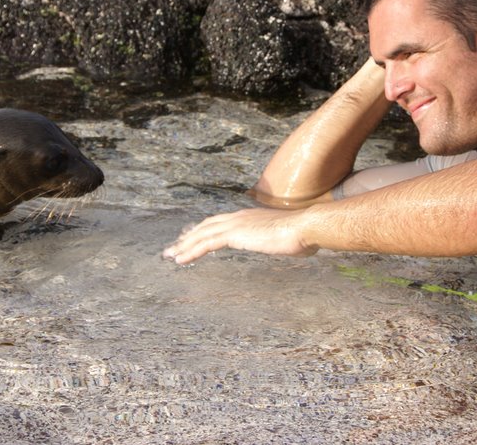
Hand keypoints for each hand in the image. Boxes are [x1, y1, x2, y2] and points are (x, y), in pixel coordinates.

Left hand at [162, 207, 318, 264]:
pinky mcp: (234, 234)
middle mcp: (239, 217)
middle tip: (174, 247)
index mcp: (249, 217)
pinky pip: (206, 243)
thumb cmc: (303, 234)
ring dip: (184, 245)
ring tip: (171, 255)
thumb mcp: (287, 237)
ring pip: (202, 234)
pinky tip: (181, 259)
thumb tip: (285, 243)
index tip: (193, 237)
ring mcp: (236, 224)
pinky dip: (191, 250)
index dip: (204, 229)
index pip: (220, 222)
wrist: (305, 226)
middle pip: (206, 225)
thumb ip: (278, 239)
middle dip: (189, 237)